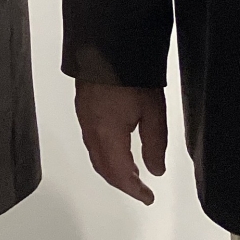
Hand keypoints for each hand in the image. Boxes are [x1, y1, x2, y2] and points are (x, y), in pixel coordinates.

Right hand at [76, 81, 167, 205]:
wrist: (108, 42)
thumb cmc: (130, 72)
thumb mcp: (153, 112)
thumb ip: (155, 145)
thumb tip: (156, 169)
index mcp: (108, 134)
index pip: (119, 174)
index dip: (134, 190)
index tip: (147, 197)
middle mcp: (91, 129)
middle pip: (103, 168)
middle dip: (121, 182)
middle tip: (139, 188)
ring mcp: (84, 116)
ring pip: (95, 154)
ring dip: (111, 168)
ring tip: (130, 171)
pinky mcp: (83, 104)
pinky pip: (90, 139)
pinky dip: (103, 151)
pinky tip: (114, 147)